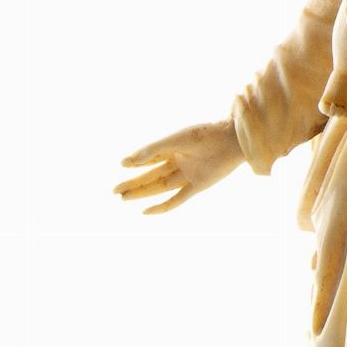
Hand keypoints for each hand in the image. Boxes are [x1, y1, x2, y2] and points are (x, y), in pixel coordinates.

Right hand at [115, 118, 242, 214]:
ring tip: (123, 198)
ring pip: (159, 187)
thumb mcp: (175, 140)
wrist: (232, 140)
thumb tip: (126, 162)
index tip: (122, 164)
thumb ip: (152, 150)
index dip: (136, 162)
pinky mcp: (198, 186)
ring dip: (141, 193)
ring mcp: (187, 175)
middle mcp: (179, 162)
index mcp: (173, 147)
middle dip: (133, 184)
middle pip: (151, 176)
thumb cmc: (204, 134)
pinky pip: (177, 200)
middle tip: (115, 191)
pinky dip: (162, 207)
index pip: (149, 158)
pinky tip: (146, 211)